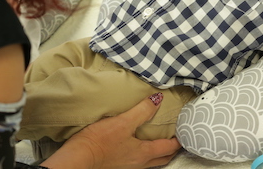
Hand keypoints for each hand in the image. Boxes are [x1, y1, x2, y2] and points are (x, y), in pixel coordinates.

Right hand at [41, 94, 180, 168]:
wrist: (78, 159)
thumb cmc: (99, 141)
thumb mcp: (123, 122)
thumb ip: (142, 111)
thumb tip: (158, 99)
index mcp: (143, 153)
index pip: (168, 148)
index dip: (178, 140)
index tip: (184, 132)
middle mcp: (139, 163)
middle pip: (162, 158)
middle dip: (171, 149)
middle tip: (176, 139)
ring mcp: (128, 166)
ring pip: (150, 161)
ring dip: (158, 152)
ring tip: (159, 141)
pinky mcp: (117, 165)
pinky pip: (137, 161)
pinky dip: (144, 154)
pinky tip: (136, 146)